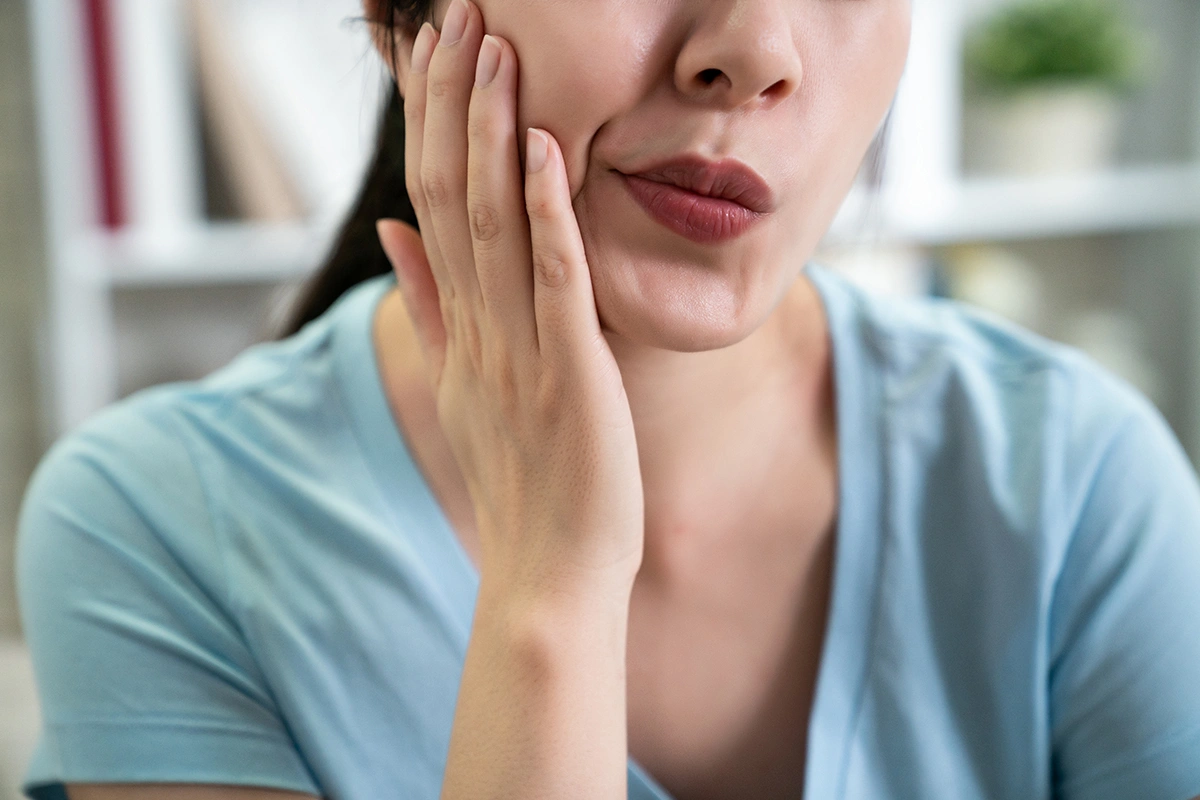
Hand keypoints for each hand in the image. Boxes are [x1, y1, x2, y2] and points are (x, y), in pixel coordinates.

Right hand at [377, 0, 643, 595]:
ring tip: (493, 48)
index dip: (430, 122)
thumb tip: (394, 230)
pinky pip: (553, 282)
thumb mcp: (465, 386)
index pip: (432, 203)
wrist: (547, 576)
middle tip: (457, 16)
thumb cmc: (521, 481)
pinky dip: (549, 212)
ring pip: (496, 223)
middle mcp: (477, 328)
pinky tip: (548, 147)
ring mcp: (518, 350)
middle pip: (453, 195)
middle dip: (454, 102)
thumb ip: (431, 304)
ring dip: (494, 133)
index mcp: (458, 328)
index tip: (433, 50)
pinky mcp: (568, 374)